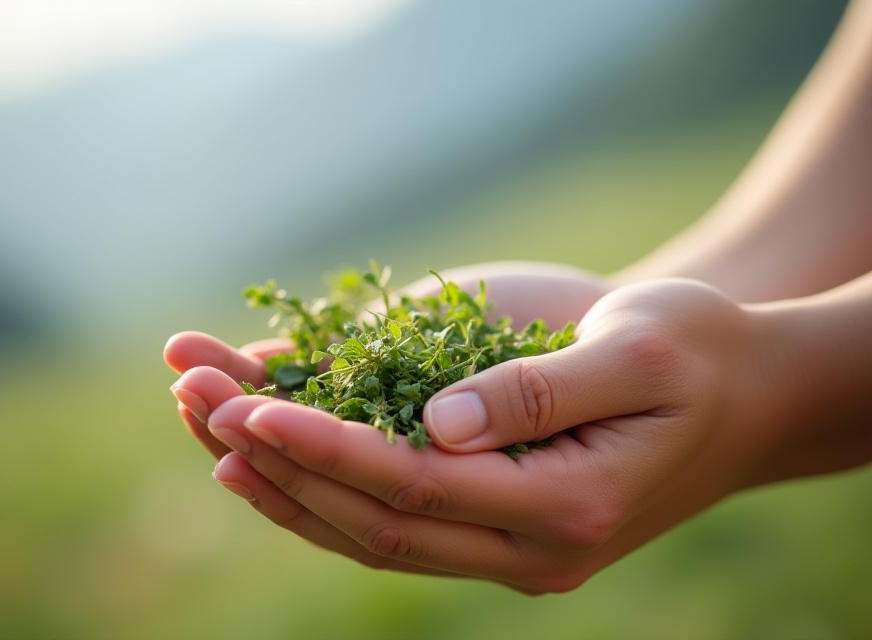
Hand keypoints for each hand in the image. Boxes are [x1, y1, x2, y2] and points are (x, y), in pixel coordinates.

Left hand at [196, 278, 794, 592]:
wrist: (747, 394)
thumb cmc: (702, 355)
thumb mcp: (641, 352)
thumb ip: (542, 390)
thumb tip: (438, 422)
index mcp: (567, 508)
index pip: (416, 488)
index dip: (326, 447)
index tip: (248, 403)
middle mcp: (529, 547)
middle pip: (376, 522)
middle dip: (282, 464)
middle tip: (198, 406)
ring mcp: (510, 544)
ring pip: (373, 533)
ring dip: (286, 484)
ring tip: (208, 431)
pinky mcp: (498, 522)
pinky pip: (395, 519)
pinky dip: (325, 490)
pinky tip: (269, 457)